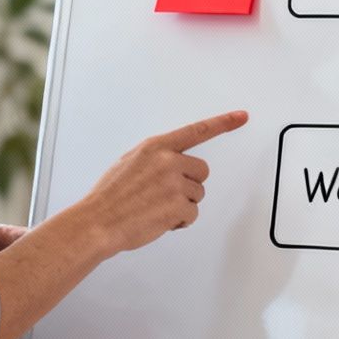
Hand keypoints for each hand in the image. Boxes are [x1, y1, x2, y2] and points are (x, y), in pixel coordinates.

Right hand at [75, 110, 248, 254]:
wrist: (98, 221)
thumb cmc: (110, 196)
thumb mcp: (129, 163)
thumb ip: (155, 158)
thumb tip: (171, 162)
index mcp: (156, 147)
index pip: (196, 131)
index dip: (222, 123)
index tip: (240, 117)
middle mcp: (167, 161)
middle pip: (202, 171)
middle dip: (189, 184)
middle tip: (165, 194)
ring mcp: (174, 183)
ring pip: (197, 195)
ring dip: (181, 205)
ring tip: (155, 208)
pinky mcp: (178, 205)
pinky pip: (192, 214)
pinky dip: (179, 221)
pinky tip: (159, 219)